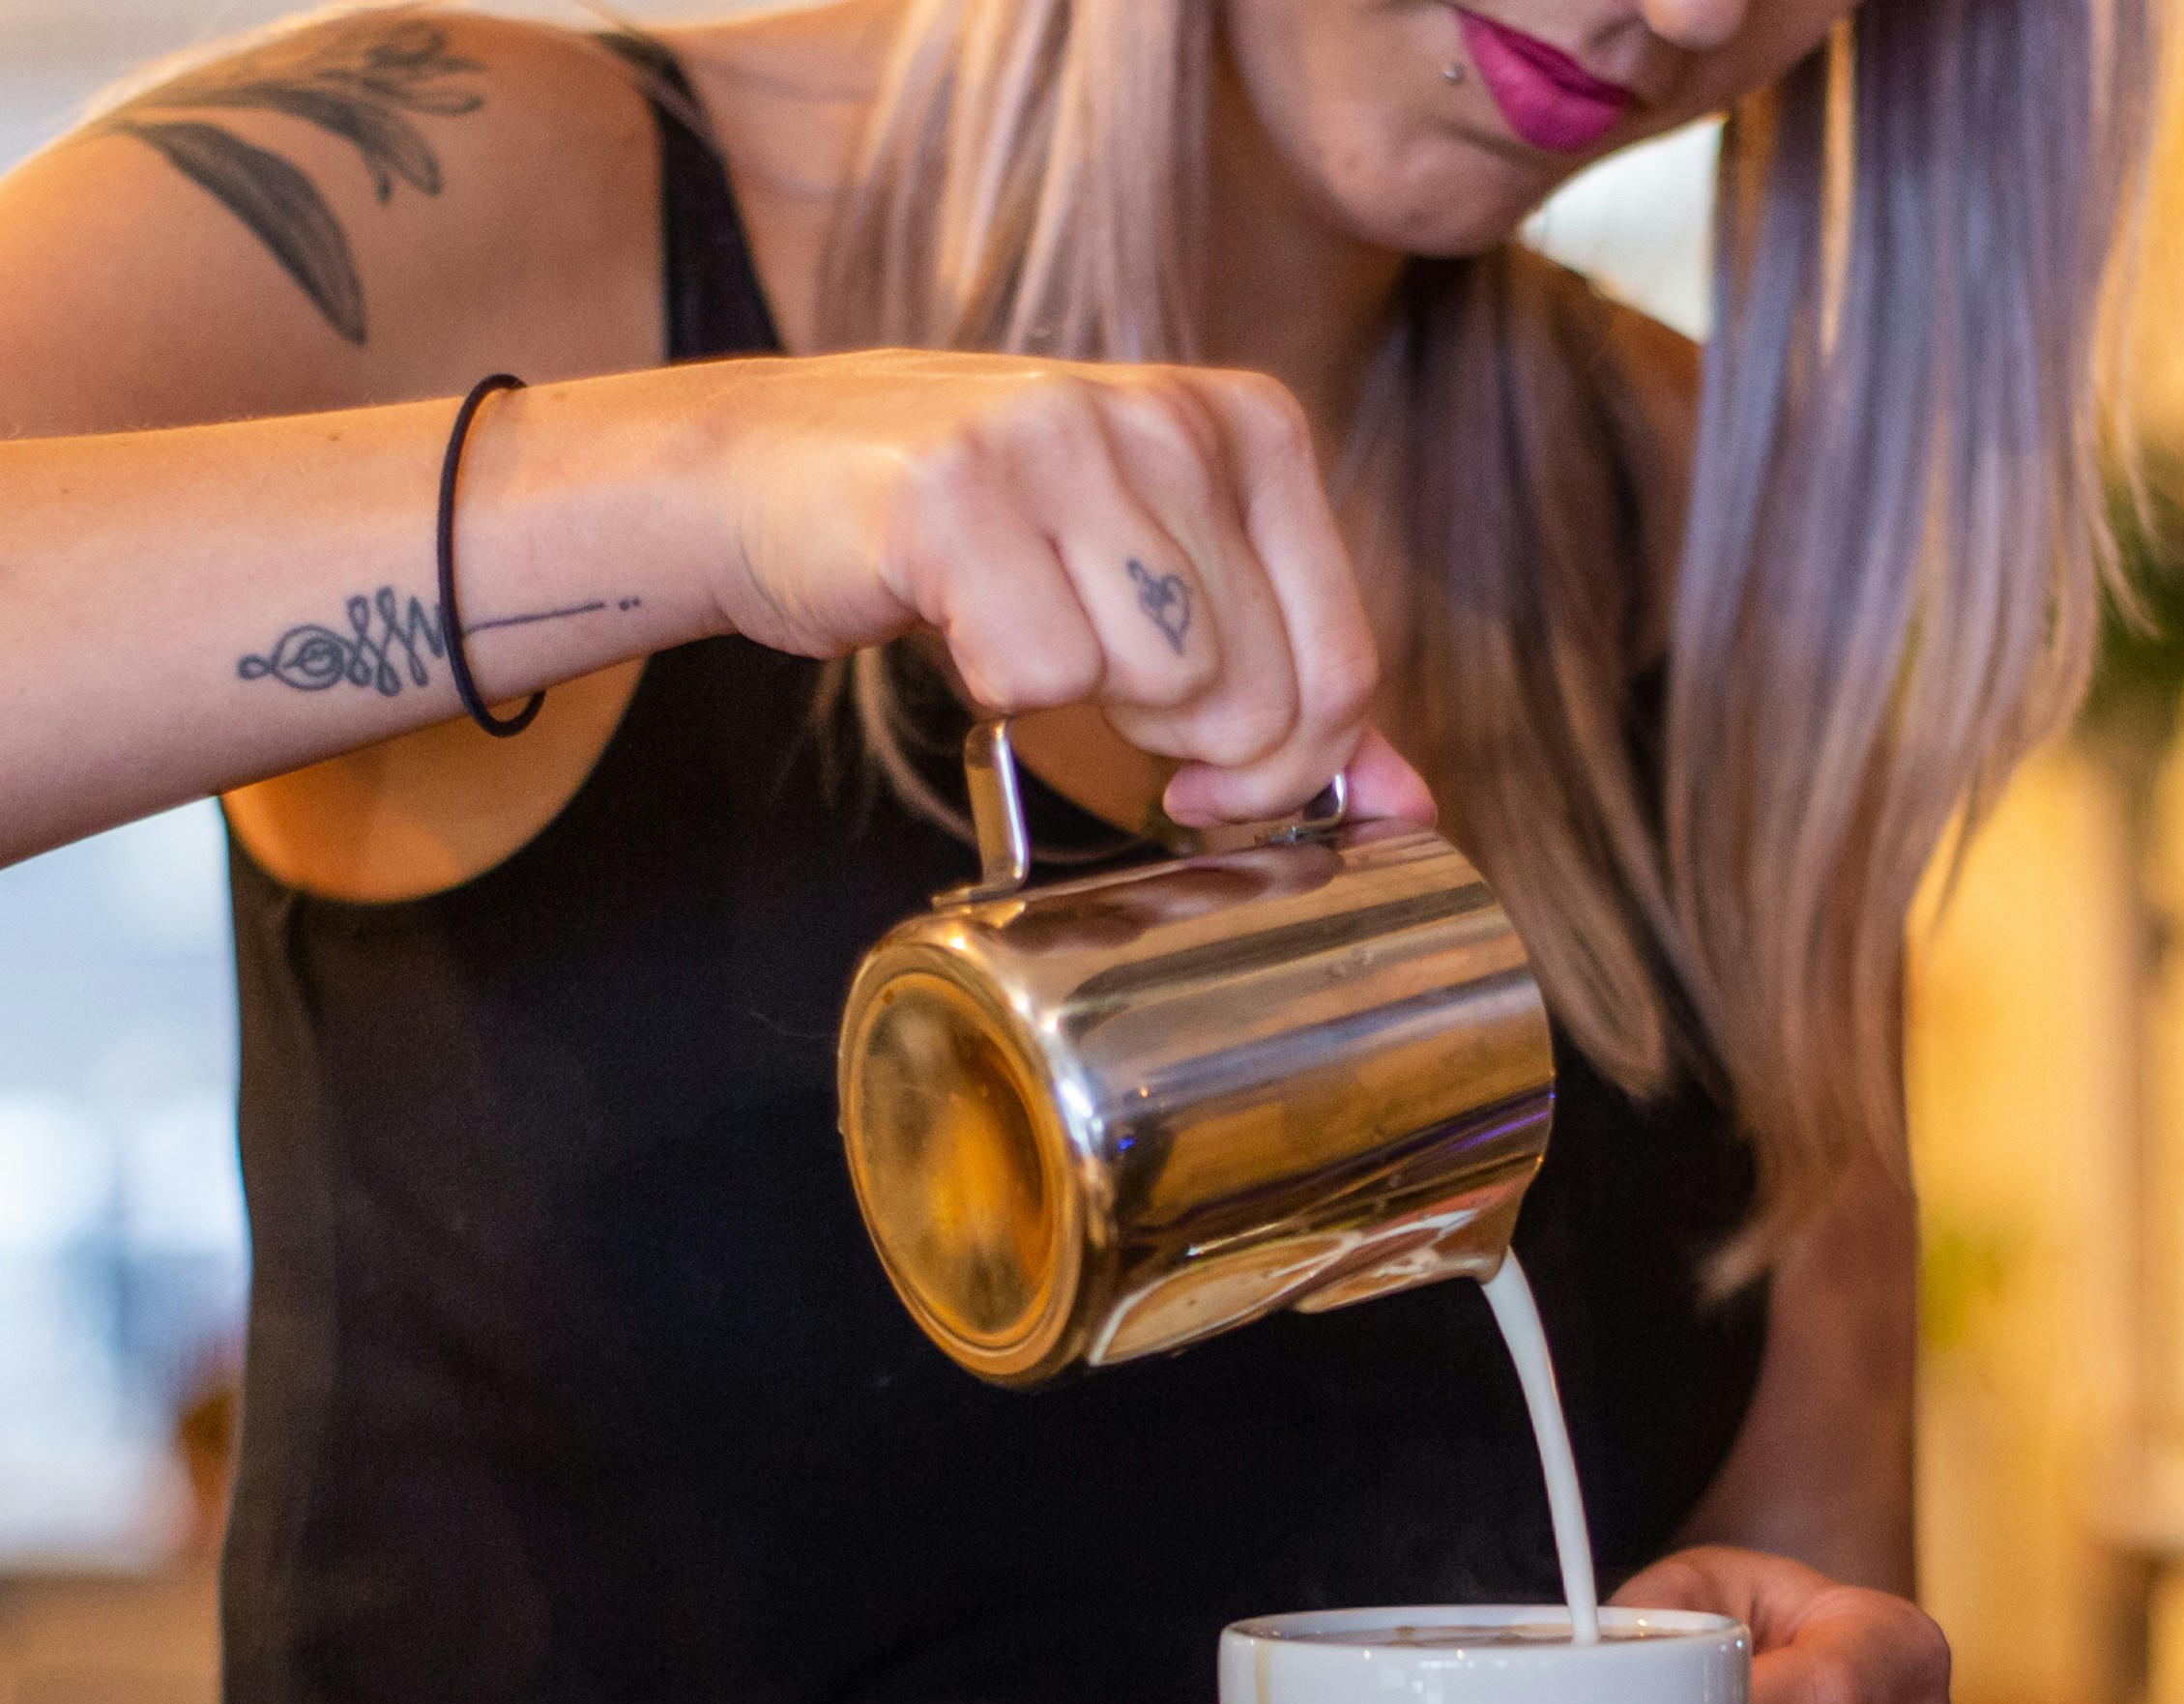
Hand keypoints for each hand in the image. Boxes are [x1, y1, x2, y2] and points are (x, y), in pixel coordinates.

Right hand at [683, 349, 1378, 824]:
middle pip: (1256, 699)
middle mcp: (1170, 414)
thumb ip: (1292, 688)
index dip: (1287, 771)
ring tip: (1025, 627)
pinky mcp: (954, 489)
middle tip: (1090, 683)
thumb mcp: (1163, 586)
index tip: (1208, 780)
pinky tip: (957, 619)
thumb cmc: (986, 542)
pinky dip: (992, 689)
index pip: (1342, 666)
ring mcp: (1062, 438)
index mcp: (1251, 425)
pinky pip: (1037, 677)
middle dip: (1175, 747)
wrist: (771, 470)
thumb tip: (1411, 810)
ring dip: (1082, 708)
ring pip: (1161, 686)